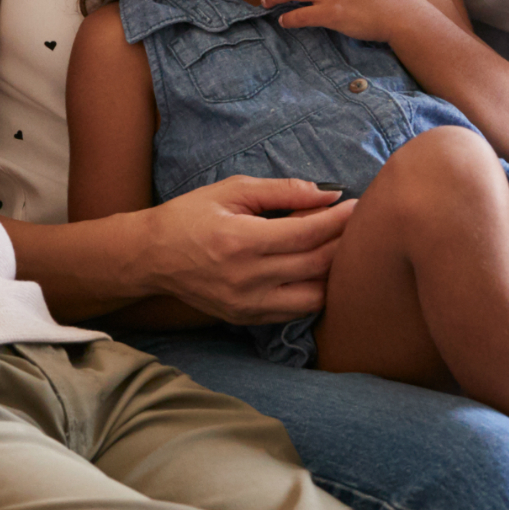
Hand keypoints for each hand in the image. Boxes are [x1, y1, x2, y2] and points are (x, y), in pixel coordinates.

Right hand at [129, 176, 352, 324]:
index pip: (307, 234)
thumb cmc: (190, 216)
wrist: (151, 257)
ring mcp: (247, 304)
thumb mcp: (232, 190)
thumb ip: (282, 191)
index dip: (338, 220)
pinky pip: (295, 311)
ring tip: (337, 249)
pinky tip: (316, 271)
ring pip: (314, 296)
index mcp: (241, 241)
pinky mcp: (247, 318)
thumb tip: (326, 196)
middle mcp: (247, 278)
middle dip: (343, 242)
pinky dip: (313, 291)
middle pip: (316, 265)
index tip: (356, 205)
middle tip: (356, 224)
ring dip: (333, 273)